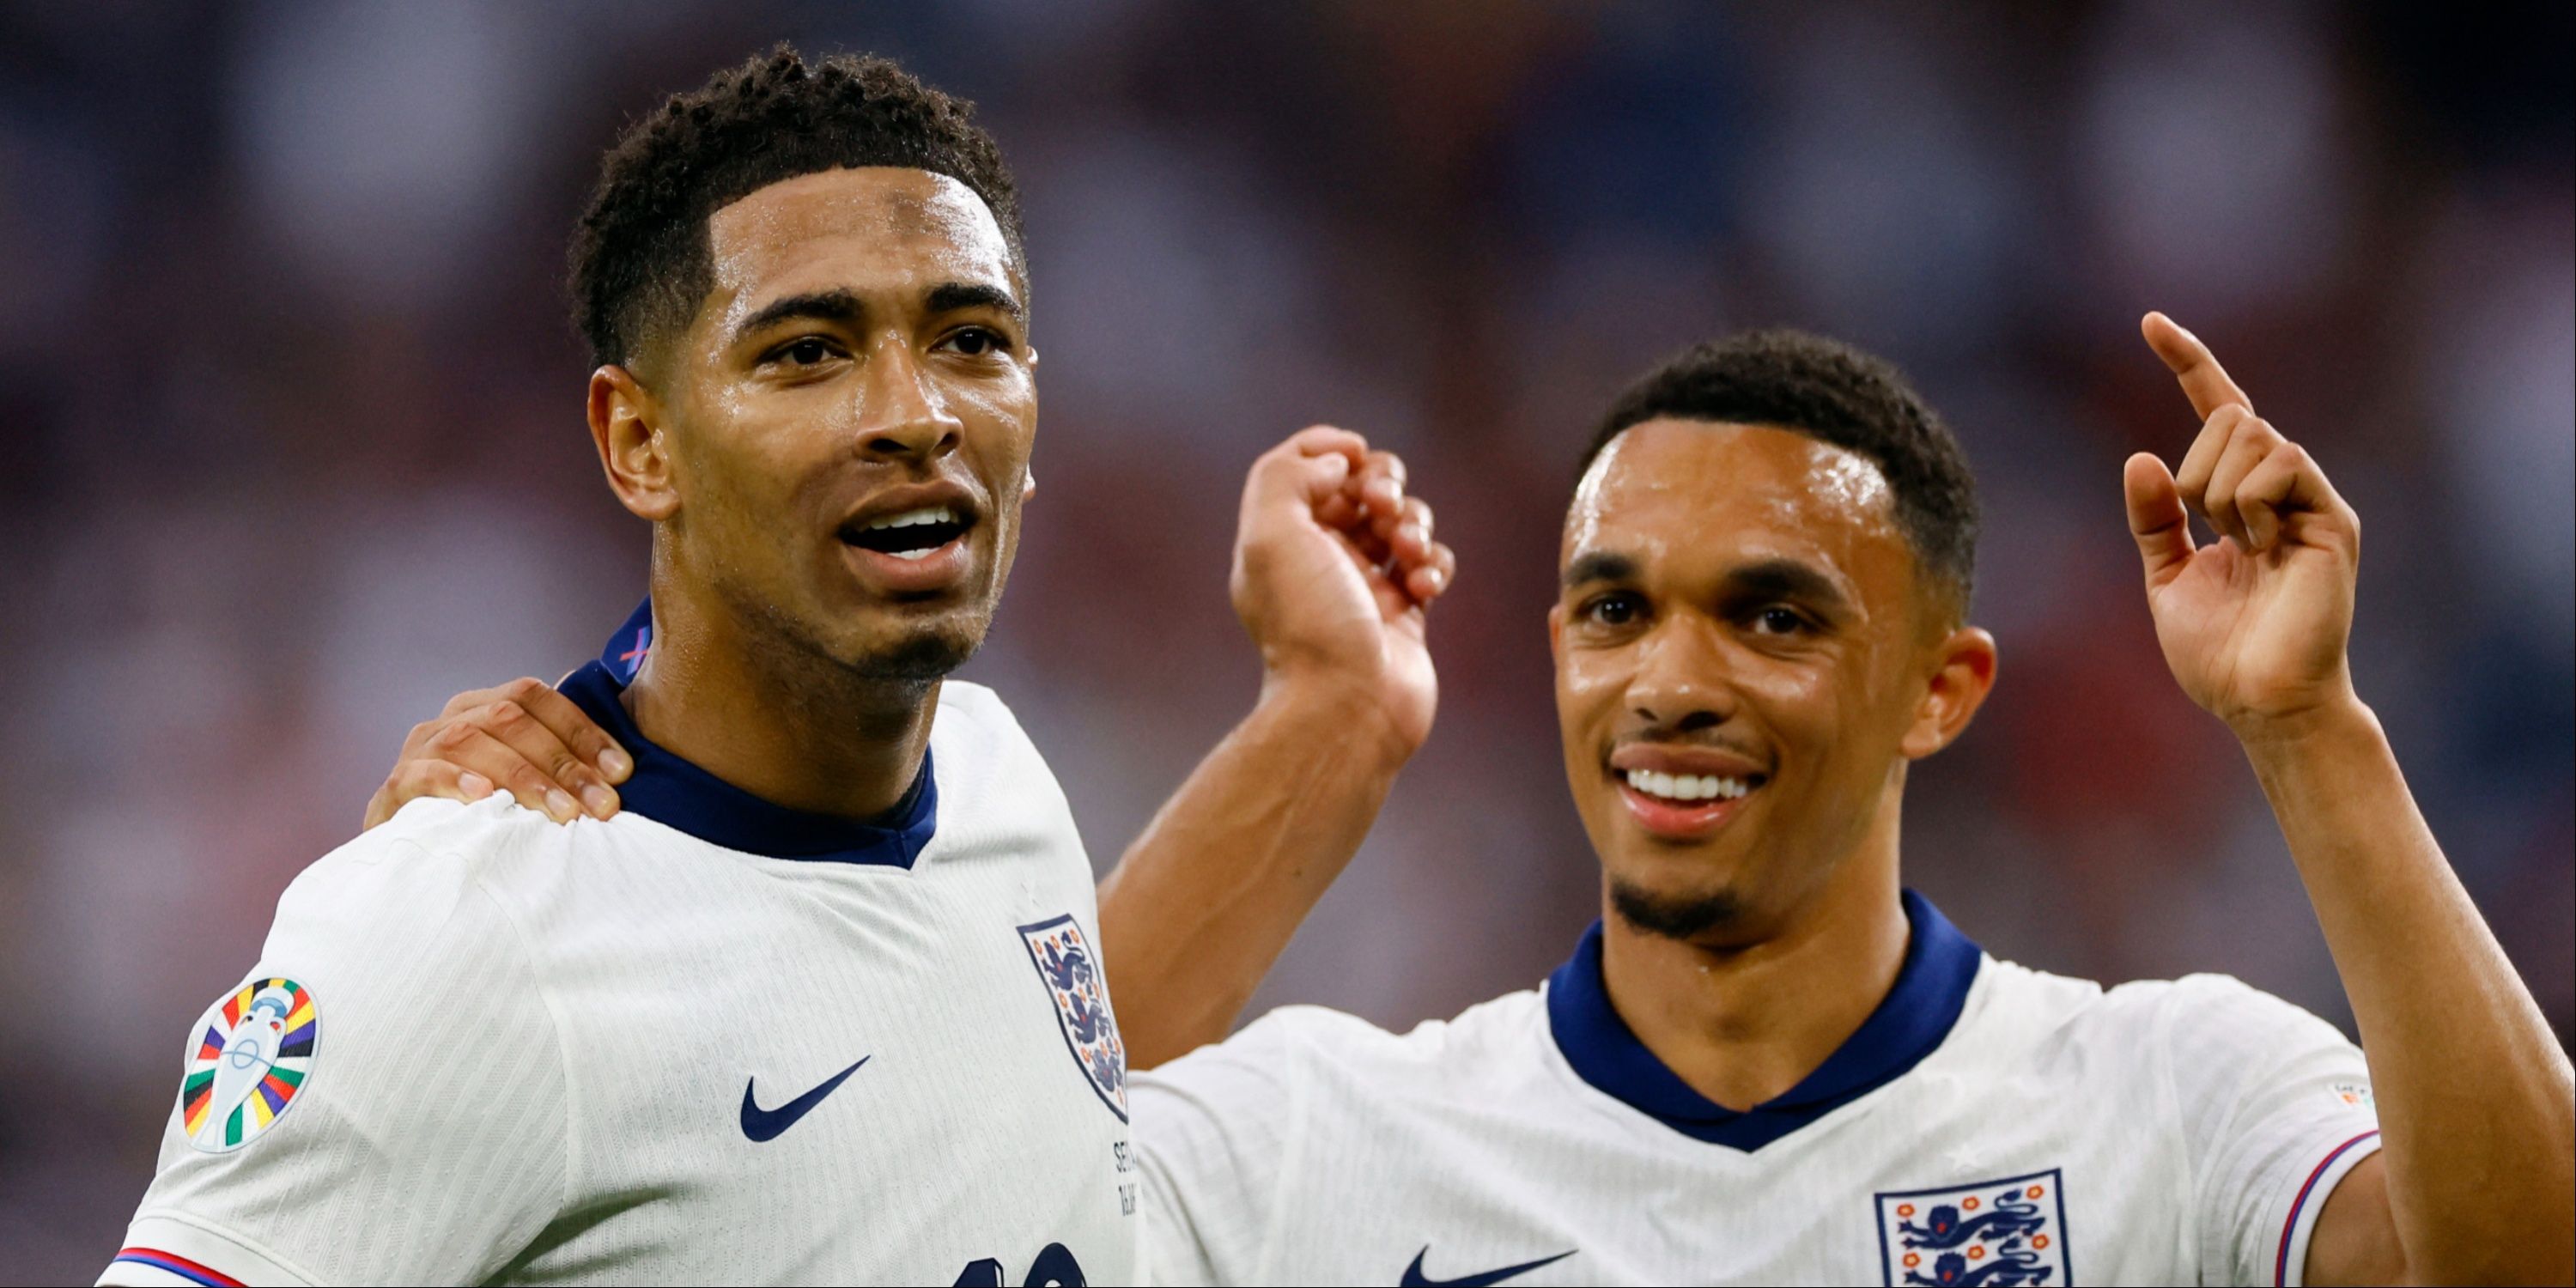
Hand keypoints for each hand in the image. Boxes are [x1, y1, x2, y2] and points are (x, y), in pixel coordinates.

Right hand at [362, 677, 631, 828]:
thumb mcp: (526, 778)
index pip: (536, 697)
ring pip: (471, 741)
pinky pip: (421, 774)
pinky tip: (486, 797)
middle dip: (564, 763)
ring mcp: (421, 749)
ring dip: (523, 777)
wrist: (413, 847)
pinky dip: (454, 781)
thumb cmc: (487, 809)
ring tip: (562, 812)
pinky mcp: (395, 786)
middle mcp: (453, 718)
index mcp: (487, 705)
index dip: (582, 730)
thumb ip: (561, 763)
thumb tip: (623, 768)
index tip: (623, 772)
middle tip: (602, 805)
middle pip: (511, 720)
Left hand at [1229, 427, 1457, 754]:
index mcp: (1281, 537)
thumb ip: (1288, 476)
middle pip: (1359, 486)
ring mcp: (1363, 584)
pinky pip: (1429, 564)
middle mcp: (1319, 557)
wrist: (1348, 707)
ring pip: (1401, 521)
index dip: (1330, 447)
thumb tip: (1337, 462)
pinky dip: (1433, 564)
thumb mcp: (1270, 535)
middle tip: (1382, 506)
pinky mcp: (1405, 611)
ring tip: (1408, 551)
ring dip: (1413, 523)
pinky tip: (1423, 587)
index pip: (1303, 466)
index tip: (1354, 454)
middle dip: (1382, 483)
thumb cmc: (1309, 623)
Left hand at [2124, 313, 2362, 735]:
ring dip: (2217, 489)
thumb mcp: (2167, 576)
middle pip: (2230, 414)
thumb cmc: (2218, 650)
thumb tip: (2140, 457)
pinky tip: (2258, 543)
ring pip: (2252, 431)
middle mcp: (2281, 486)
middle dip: (2195, 468)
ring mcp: (2311, 498)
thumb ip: (2154, 519)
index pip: (2217, 410)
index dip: (2188, 363)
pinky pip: (2282, 459)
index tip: (2150, 322)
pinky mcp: (2333, 516)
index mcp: (2239, 495)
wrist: (2257, 699)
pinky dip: (2248, 499)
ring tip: (2238, 545)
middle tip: (2204, 527)